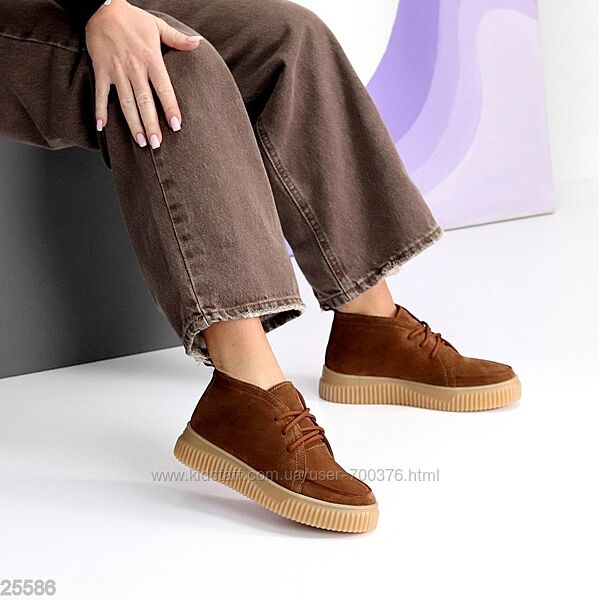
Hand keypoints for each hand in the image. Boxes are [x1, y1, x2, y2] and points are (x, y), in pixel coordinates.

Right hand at [85, 0, 202, 147]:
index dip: (170, 107)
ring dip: (132, 123)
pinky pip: (100, 94)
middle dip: (151, 124)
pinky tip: (102, 127)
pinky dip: (99, 110)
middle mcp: (134, 67)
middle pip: (144, 101)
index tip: (176, 125)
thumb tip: (198, 43)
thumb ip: (178, 39)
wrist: (101, 6)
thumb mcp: (158, 26)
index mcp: (151, 59)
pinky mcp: (101, 70)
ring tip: (140, 142)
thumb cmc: (133, 18)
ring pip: (126, 102)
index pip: (164, 88)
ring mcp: (116, 70)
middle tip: (156, 144)